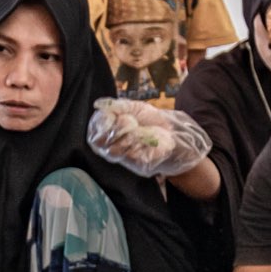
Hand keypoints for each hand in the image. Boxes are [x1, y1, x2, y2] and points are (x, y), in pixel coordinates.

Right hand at [86, 98, 211, 177]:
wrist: (176, 136)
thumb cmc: (154, 121)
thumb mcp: (136, 108)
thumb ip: (118, 106)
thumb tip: (99, 105)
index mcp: (110, 132)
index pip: (94, 132)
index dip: (102, 123)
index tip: (115, 116)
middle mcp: (114, 147)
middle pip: (102, 142)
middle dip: (117, 129)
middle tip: (131, 122)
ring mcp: (125, 158)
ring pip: (116, 149)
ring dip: (130, 136)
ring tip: (142, 131)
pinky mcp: (138, 166)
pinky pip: (132, 156)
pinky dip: (141, 144)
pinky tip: (150, 140)